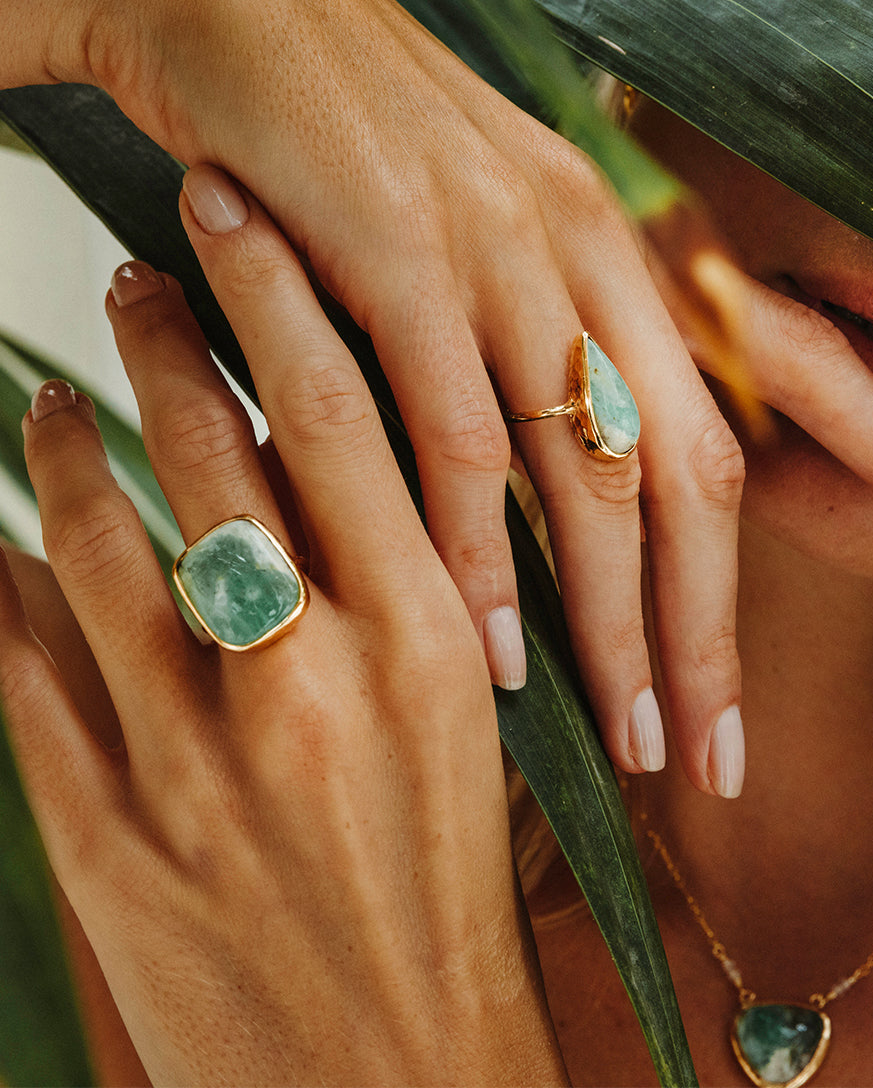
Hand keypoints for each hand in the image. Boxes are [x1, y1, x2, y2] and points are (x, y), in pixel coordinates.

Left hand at [0, 182, 563, 1085]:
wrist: (401, 1080)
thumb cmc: (457, 903)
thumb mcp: (481, 739)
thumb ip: (424, 607)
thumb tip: (352, 490)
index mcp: (436, 646)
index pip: (348, 423)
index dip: (280, 301)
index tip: (236, 216)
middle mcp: (319, 678)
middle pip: (219, 456)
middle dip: (164, 340)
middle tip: (136, 265)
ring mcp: (201, 755)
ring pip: (103, 542)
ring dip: (65, 446)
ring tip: (50, 395)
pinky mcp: (111, 834)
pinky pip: (26, 666)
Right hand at [1, 0, 872, 796]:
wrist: (235, 11)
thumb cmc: (372, 149)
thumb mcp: (497, 243)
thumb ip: (557, 348)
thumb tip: (593, 486)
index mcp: (634, 243)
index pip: (804, 362)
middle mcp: (596, 246)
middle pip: (698, 466)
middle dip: (717, 628)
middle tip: (721, 761)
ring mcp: (504, 250)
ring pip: (592, 473)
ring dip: (616, 625)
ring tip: (632, 745)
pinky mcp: (398, 255)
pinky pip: (460, 441)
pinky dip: (480, 559)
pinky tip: (496, 656)